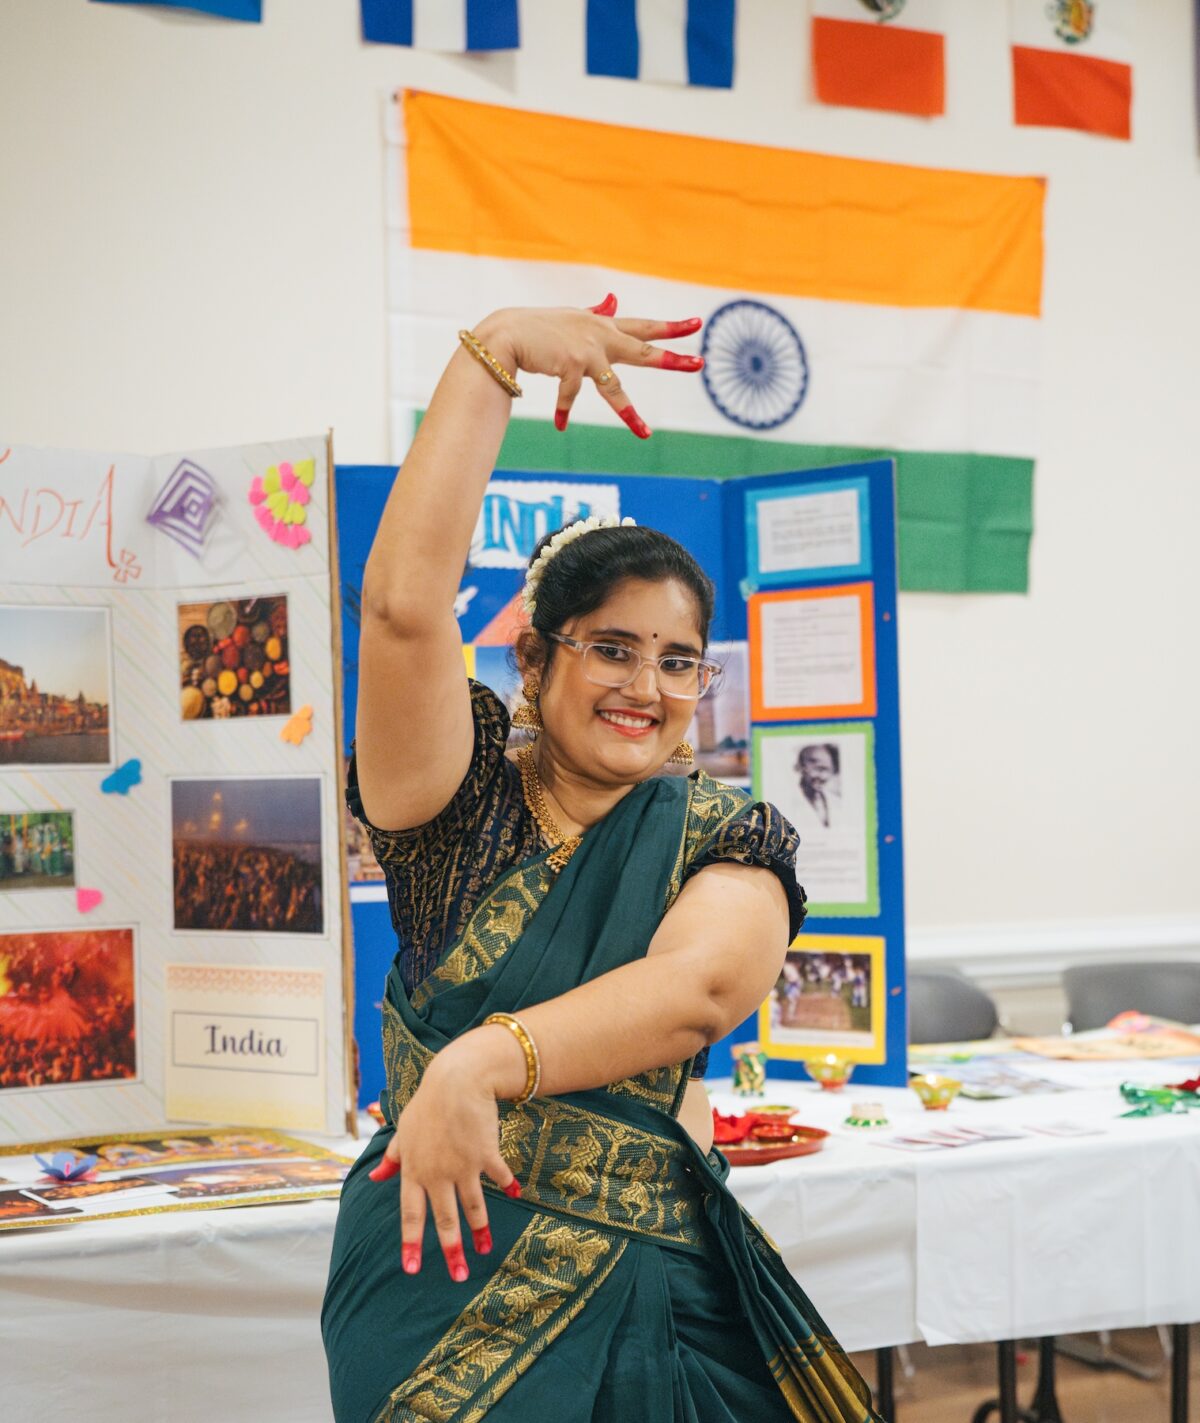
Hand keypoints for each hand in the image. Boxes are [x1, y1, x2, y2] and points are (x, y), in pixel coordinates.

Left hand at [367, 1028, 522, 1282]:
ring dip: (480, 1230)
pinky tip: (514, 1192)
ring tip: (485, 1250)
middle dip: (451, 1250)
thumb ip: (392, 1158)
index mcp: (414, 1170)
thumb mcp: (404, 1131)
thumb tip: (375, 1178)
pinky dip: (506, 1183)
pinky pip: (497, 1175)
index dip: (412, 1242)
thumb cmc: (428, 1104)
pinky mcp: (485, 1154)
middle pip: (444, 1219)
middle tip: (458, 1276)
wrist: (456, 1080)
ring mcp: (462, 1166)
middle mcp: (436, 1173)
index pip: (411, 1214)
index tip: (411, 1269)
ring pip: (472, 1206)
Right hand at [475, 295, 703, 438]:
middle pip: (644, 352)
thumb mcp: (573, 318)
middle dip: (672, 359)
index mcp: (604, 327)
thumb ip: (596, 312)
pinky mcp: (571, 366)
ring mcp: (587, 352)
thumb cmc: (539, 327)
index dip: (671, 327)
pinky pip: (572, 397)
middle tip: (699, 364)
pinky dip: (564, 411)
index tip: (697, 325)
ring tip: (645, 434)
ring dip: (629, 414)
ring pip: (615, 388)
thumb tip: (613, 299)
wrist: (507, 334)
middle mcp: (601, 337)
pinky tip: (561, 425)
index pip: (644, 327)